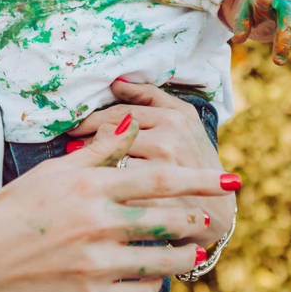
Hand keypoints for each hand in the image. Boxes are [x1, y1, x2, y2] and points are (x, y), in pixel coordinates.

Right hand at [0, 116, 231, 291]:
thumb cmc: (13, 210)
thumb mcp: (52, 172)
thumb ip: (98, 152)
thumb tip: (132, 126)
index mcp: (88, 186)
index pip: (157, 178)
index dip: (198, 179)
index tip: (228, 180)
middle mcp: (96, 221)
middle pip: (167, 219)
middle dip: (198, 219)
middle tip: (213, 218)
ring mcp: (94, 262)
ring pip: (162, 260)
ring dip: (185, 255)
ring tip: (194, 251)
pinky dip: (155, 286)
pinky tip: (158, 278)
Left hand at [67, 80, 235, 246]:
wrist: (218, 209)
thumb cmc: (194, 158)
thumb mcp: (183, 119)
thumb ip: (150, 96)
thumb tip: (116, 82)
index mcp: (174, 117)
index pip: (119, 113)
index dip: (91, 120)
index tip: (75, 128)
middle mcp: (170, 140)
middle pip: (111, 134)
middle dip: (87, 140)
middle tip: (72, 146)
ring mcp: (164, 170)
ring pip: (111, 160)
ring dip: (93, 163)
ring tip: (82, 166)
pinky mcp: (158, 200)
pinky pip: (119, 188)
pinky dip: (104, 187)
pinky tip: (97, 189)